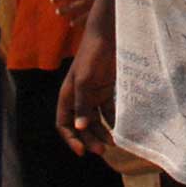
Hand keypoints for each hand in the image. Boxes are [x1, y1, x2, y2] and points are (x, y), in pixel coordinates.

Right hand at [55, 26, 114, 156]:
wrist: (109, 36)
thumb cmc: (91, 55)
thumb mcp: (84, 80)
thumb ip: (82, 104)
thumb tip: (80, 127)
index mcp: (67, 96)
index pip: (64, 123)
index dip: (71, 139)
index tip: (82, 151)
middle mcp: (79, 98)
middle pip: (81, 125)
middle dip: (90, 139)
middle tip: (103, 150)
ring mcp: (94, 95)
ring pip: (96, 120)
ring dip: (102, 132)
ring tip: (113, 142)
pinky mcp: (108, 90)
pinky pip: (110, 110)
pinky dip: (114, 120)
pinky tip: (121, 129)